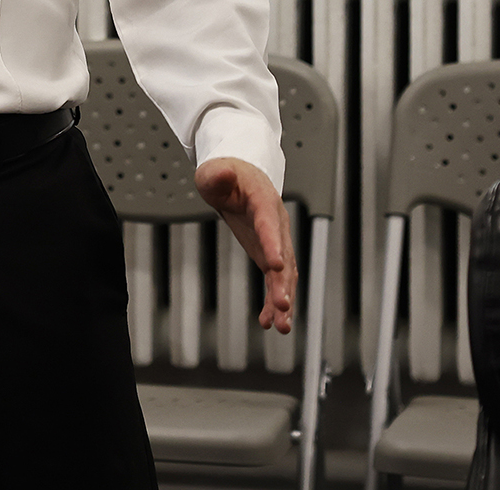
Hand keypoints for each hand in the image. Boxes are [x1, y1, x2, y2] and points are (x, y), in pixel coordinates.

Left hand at [195, 157, 298, 335]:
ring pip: (285, 274)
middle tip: (283, 306)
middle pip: (284, 256)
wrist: (239, 178)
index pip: (269, 225)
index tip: (276, 266)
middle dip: (284, 283)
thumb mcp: (214, 173)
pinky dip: (272, 301)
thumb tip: (222, 173)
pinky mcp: (269, 255)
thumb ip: (217, 175)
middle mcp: (276, 225)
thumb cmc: (226, 175)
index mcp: (264, 202)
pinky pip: (275, 281)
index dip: (273, 245)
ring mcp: (275, 242)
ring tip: (282, 326)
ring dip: (284, 299)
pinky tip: (268, 322)